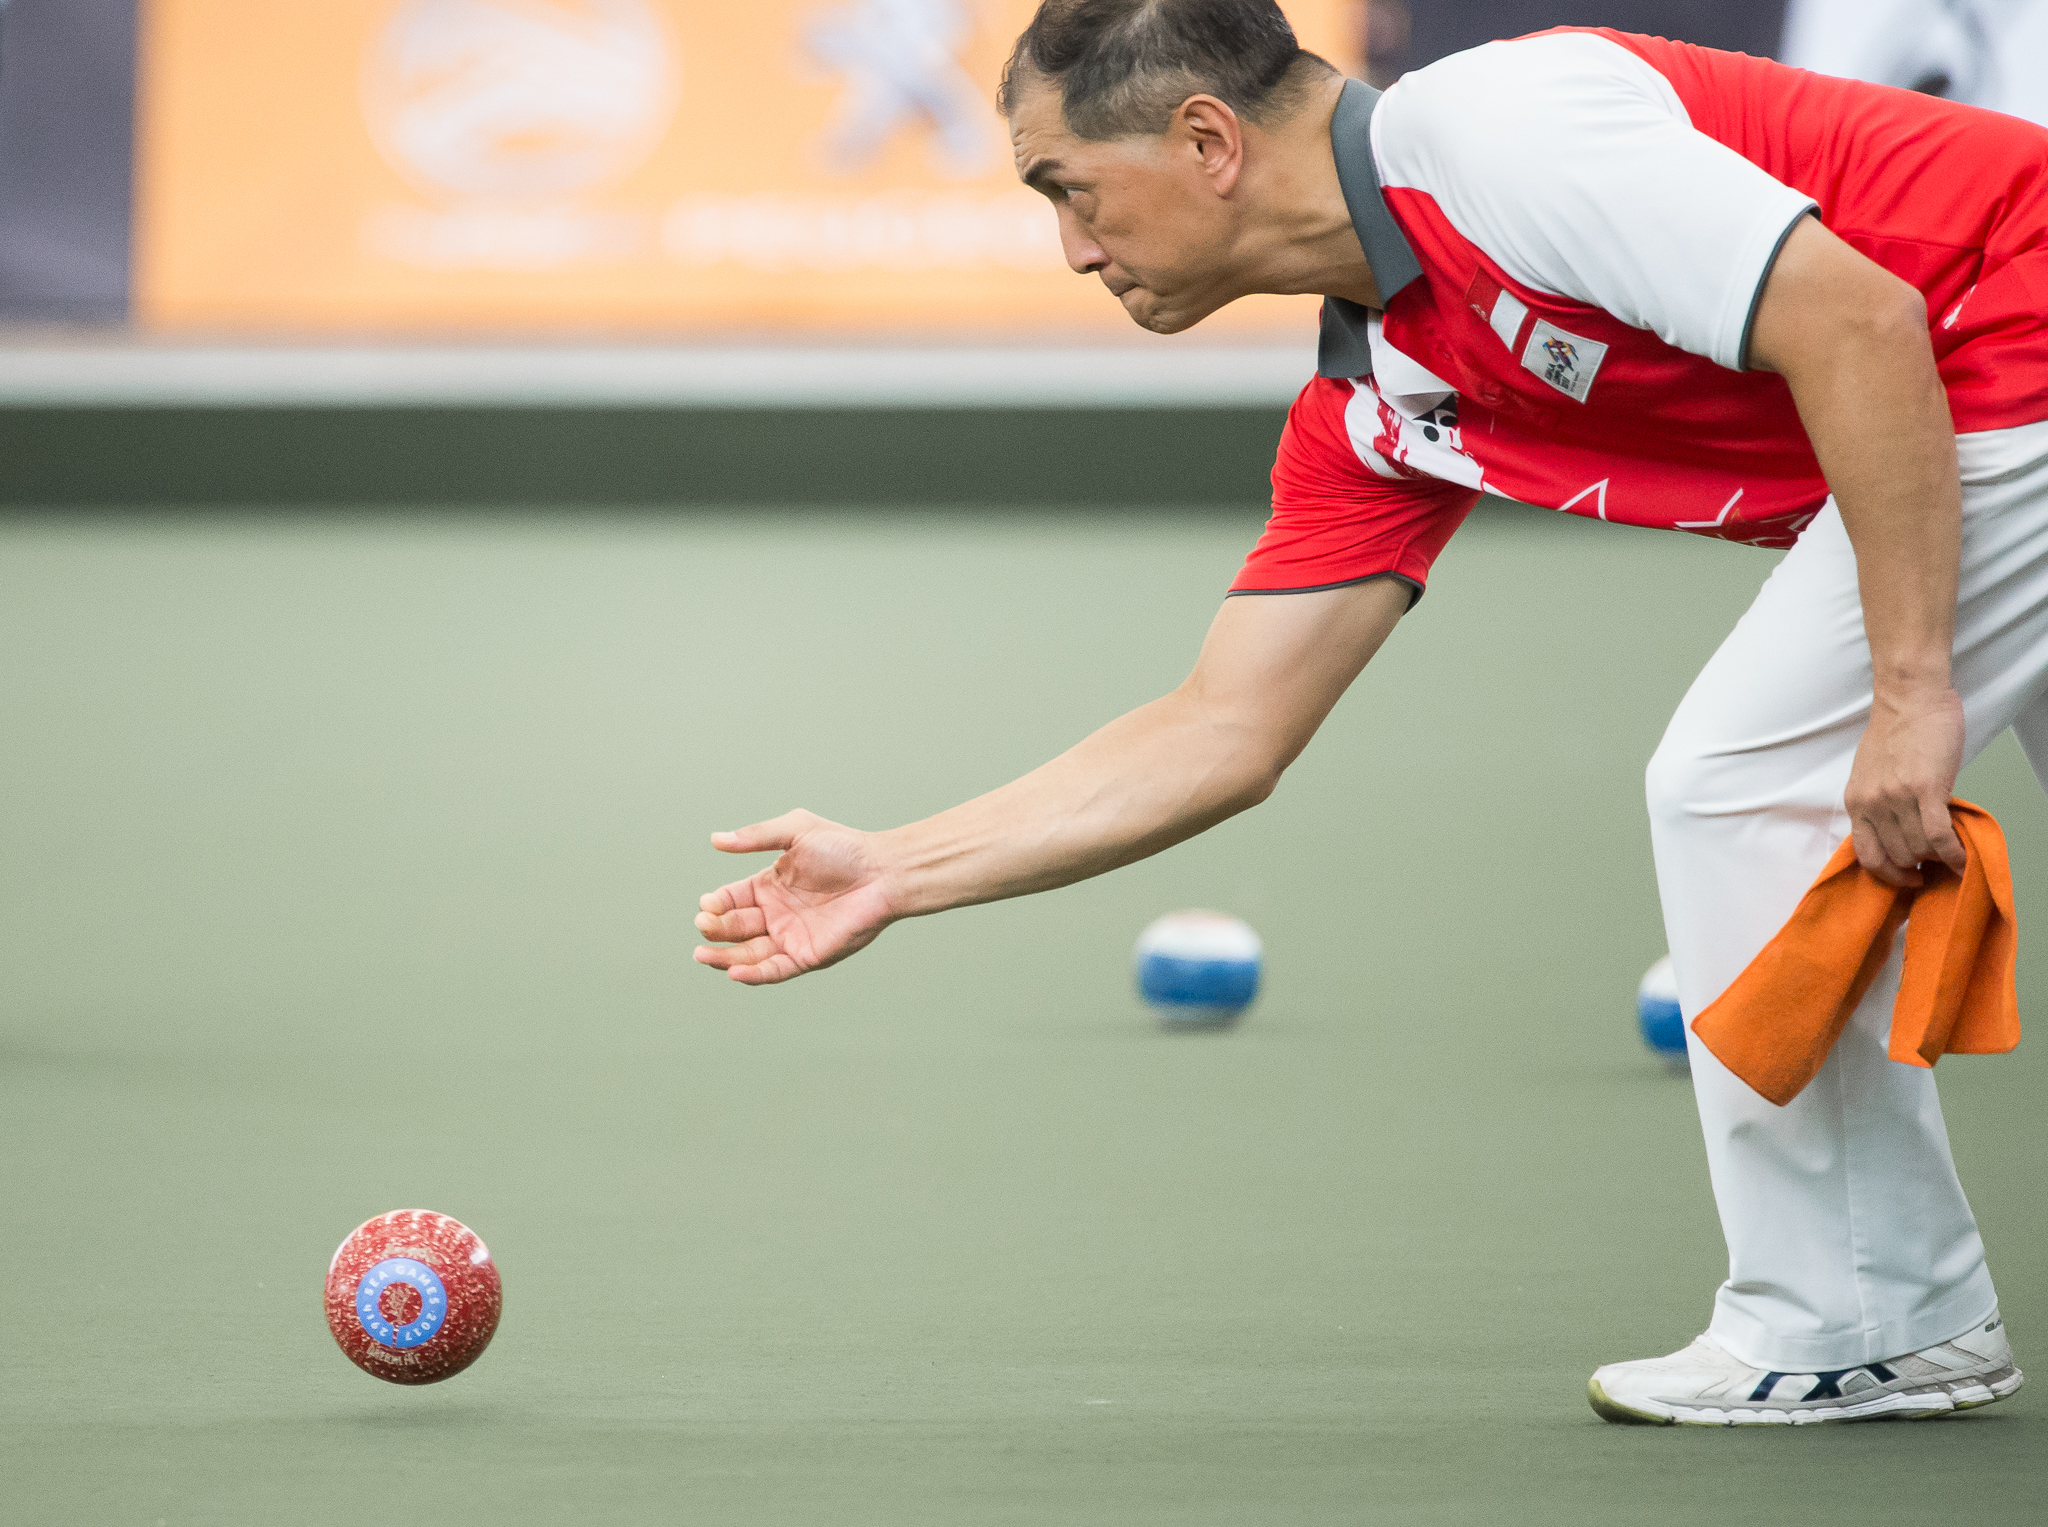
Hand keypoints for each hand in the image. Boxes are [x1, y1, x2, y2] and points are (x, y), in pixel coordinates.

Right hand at [692, 810, 896, 984]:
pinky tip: (734, 971)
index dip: (716, 903)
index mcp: (770, 886)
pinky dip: (754, 973)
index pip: (731, 899)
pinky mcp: (808, 956)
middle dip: (715, 928)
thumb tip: (715, 839)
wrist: (883, 872)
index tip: (706, 904)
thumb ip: (756, 836)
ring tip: (702, 955)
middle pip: (735, 927)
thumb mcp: (796, 831)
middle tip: (703, 925)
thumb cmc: (844, 847)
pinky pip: (775, 970)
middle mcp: (776, 914)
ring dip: (723, 957)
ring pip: (749, 953)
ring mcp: (791, 937)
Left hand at [1844, 687, 1965, 886]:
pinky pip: (1939, 836)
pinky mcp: (1926, 789)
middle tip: (1935, 862)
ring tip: (1950, 855)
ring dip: (1937, 858)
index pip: (1867, 855)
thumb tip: (1897, 831)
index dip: (1889, 874)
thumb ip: (1878, 803)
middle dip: (1919, 864)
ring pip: (1920, 848)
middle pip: (1898, 855)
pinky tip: (1961, 860)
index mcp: (1855, 801)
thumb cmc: (1895, 731)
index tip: (1906, 878)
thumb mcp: (1870, 773)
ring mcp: (1897, 798)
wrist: (1909, 699)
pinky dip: (1953, 854)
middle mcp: (1872, 804)